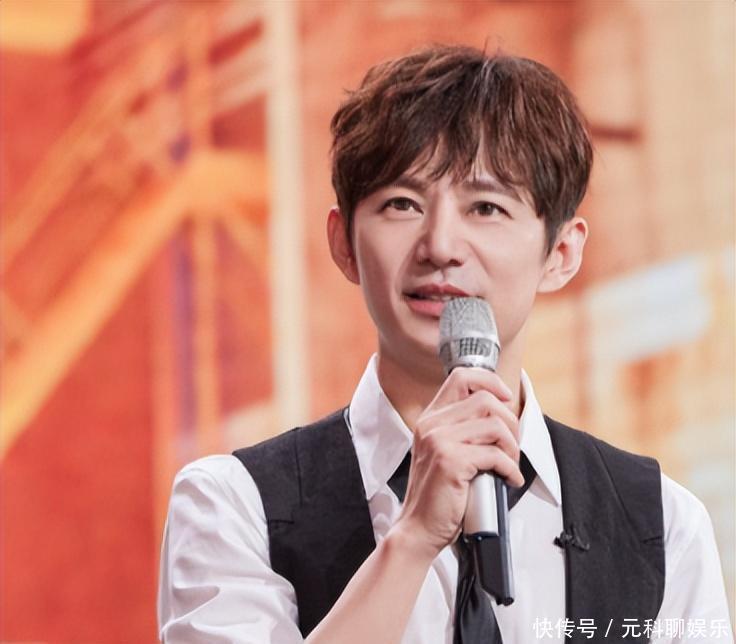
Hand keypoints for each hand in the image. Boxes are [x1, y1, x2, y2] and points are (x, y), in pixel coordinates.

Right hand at [392, 367, 522, 558]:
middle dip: (510, 422)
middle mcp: (431, 424)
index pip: (461, 377)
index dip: (490, 381)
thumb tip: (502, 414)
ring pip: (495, 425)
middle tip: (511, 447)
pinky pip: (495, 455)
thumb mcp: (443, 452)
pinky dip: (510, 468)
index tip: (506, 397)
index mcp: (430, 418)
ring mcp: (439, 441)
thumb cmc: (438, 494)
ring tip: (510, 465)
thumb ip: (462, 429)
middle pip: (486, 399)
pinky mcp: (450, 461)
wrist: (418, 528)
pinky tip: (508, 480)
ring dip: (512, 447)